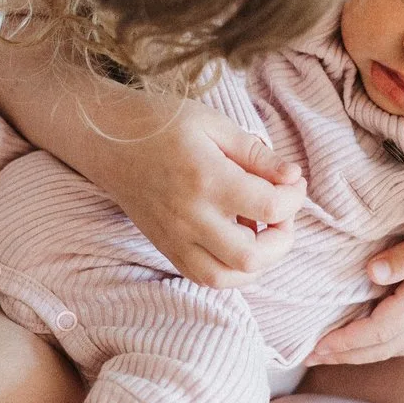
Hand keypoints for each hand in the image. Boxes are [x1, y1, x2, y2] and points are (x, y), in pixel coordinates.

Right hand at [96, 98, 306, 289]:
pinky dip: (230, 269)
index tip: (293, 181)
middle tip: (281, 212)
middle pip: (252, 256)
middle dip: (282, 239)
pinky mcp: (166, 248)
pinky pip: (204, 277)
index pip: (271, 206)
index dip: (295, 197)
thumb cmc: (161, 124)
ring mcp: (175, 238)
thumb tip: (293, 177)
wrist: (107, 140)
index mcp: (207, 179)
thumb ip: (257, 154)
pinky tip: (236, 241)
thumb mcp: (214, 124)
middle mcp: (191, 217)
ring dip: (258, 263)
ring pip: (227, 278)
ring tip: (262, 232)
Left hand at [307, 230, 403, 364]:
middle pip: (383, 346)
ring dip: (364, 350)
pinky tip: (375, 330)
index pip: (378, 331)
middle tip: (311, 356)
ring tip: (336, 349)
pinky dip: (384, 338)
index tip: (314, 348)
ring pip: (396, 343)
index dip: (345, 342)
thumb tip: (371, 271)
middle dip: (347, 354)